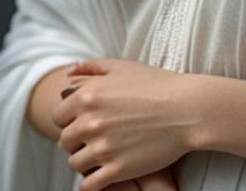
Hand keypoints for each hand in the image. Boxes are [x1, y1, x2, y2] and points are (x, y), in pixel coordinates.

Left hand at [51, 58, 192, 190]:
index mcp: (88, 96)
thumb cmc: (157, 85)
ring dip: (86, 160)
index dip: (71, 119)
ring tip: (104, 153)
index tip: (86, 121)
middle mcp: (90, 122)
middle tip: (98, 137)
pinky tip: (106, 172)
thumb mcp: (123, 67)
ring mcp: (103, 148)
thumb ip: (91, 68)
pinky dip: (93, 182)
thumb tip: (68, 73)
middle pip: (65, 141)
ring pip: (75, 163)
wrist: (187, 109)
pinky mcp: (116, 169)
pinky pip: (88, 185)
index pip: (58, 116)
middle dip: (78, 140)